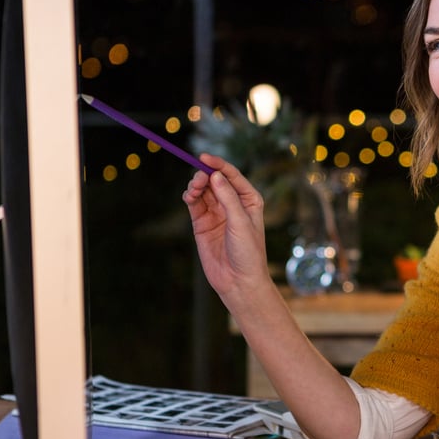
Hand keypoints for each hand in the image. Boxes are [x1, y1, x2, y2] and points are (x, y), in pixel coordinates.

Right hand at [182, 154, 271, 305]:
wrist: (238, 281)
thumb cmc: (248, 252)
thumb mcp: (240, 222)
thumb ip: (228, 198)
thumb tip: (215, 175)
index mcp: (249, 199)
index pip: (232, 175)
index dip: (218, 164)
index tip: (204, 157)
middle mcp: (233, 203)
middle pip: (215, 180)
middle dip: (205, 175)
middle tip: (199, 178)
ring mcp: (217, 213)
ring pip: (203, 190)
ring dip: (196, 185)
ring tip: (194, 190)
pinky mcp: (202, 223)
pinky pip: (194, 204)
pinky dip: (190, 197)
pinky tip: (189, 196)